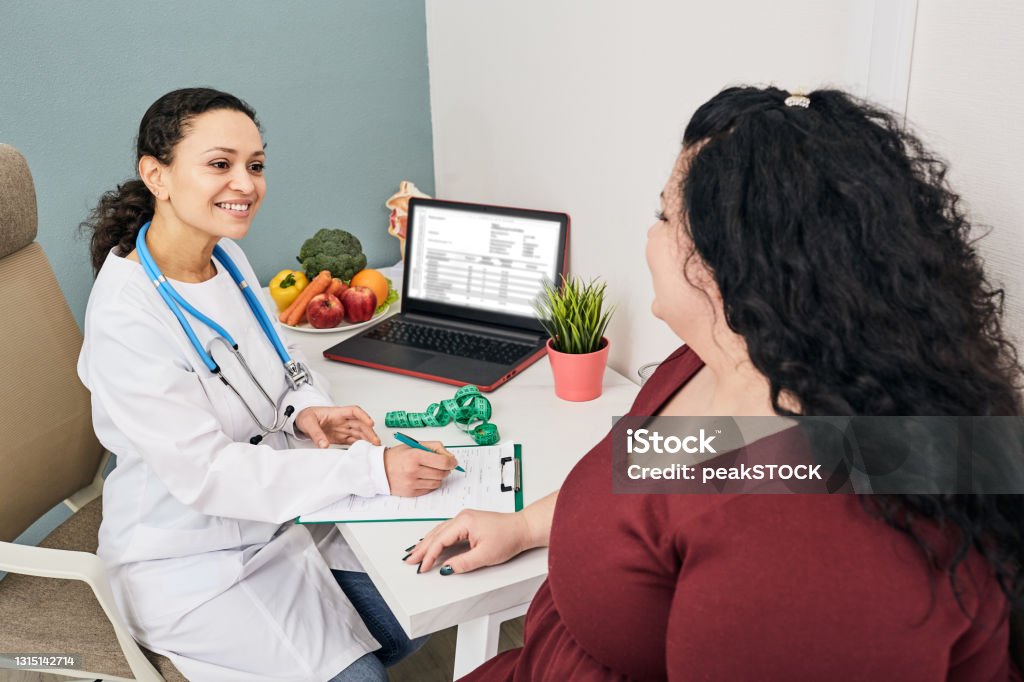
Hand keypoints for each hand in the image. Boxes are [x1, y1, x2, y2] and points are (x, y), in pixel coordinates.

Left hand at [294, 405, 380, 447]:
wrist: (300, 421)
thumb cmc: (305, 416)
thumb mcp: (308, 423)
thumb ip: (316, 434)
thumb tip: (324, 445)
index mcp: (336, 413)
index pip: (354, 411)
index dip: (363, 416)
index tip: (370, 423)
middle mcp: (342, 420)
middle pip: (360, 423)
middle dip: (369, 432)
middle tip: (375, 441)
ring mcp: (342, 428)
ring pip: (359, 432)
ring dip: (367, 438)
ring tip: (374, 447)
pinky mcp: (340, 436)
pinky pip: (353, 439)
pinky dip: (360, 444)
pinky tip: (365, 449)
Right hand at [384, 441, 457, 496]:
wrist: (379, 469)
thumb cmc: (397, 456)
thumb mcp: (414, 445)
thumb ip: (434, 447)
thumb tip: (450, 456)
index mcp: (415, 456)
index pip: (443, 461)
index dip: (452, 462)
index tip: (453, 462)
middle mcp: (414, 470)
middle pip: (442, 473)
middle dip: (446, 469)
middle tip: (442, 466)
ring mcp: (412, 483)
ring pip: (437, 482)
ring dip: (438, 477)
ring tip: (431, 471)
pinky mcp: (411, 492)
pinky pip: (429, 489)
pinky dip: (431, 484)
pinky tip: (424, 478)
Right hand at [404, 509, 531, 573]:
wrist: (523, 528)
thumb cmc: (508, 537)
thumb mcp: (485, 555)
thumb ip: (463, 563)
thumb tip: (446, 568)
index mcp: (464, 522)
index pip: (440, 540)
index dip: (429, 555)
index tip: (422, 567)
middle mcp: (462, 517)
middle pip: (435, 533)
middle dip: (422, 548)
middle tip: (409, 560)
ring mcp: (465, 518)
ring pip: (440, 531)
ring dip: (427, 542)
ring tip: (415, 553)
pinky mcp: (469, 522)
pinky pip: (447, 530)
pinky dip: (436, 538)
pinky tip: (431, 543)